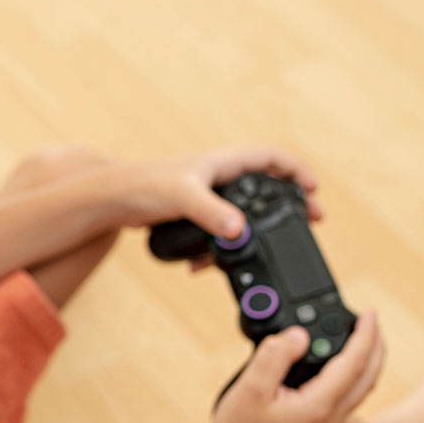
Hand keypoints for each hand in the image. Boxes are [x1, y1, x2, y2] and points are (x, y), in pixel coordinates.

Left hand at [102, 145, 323, 268]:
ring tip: (261, 250)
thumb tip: (239, 231)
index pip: (271, 157)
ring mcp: (205, 194)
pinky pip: (218, 228)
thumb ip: (212, 213)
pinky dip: (220, 246)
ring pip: (242, 211)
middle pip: (264, 185)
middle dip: (287, 204)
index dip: (296, 171)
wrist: (110, 200)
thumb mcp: (182, 197)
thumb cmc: (142, 187)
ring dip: (254, 231)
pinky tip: (209, 264)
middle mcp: (216, 175)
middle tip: (307, 222)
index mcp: (221, 163)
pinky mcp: (191, 213)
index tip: (313, 192)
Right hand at [199, 310, 383, 422]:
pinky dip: (349, 381)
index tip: (370, 314)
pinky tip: (332, 375)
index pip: (354, 363)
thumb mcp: (249, 388)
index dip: (365, 335)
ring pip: (359, 393)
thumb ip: (275, 355)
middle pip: (368, 378)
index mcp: (319, 408)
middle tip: (372, 324)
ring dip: (364, 365)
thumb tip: (298, 336)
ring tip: (357, 344)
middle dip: (375, 348)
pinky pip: (344, 403)